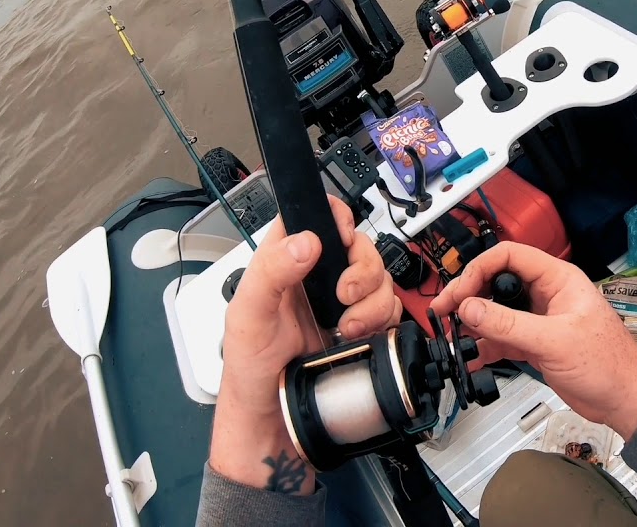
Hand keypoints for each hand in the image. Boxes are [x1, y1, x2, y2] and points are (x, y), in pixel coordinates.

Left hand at [210, 197, 401, 491]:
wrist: (275, 420)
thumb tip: (306, 242)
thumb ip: (271, 271)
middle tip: (344, 295)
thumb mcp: (247, 316)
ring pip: (379, 276)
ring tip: (348, 326)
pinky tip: (360, 335)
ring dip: (372, 300)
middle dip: (362, 269)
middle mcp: (315, 277)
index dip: (334, 216)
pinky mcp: (361, 325)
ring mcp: (341, 302)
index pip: (313, 216)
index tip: (340, 237)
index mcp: (283, 263)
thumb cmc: (250, 369)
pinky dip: (383, 319)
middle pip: (358, 244)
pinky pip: (389, 307)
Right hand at [430, 243, 636, 439]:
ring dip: (474, 323)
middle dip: (469, 296)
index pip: (510, 256)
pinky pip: (502, 338)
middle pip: (498, 282)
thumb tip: (471, 308)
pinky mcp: (536, 343)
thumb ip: (509, 325)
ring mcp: (540, 319)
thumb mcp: (554, 341)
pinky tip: (471, 360)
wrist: (624, 400)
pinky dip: (484, 348)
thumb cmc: (609, 364)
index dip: (479, 270)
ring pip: (497, 312)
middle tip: (446, 313)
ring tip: (453, 336)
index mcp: (558, 279)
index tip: (459, 293)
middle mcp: (547, 295)